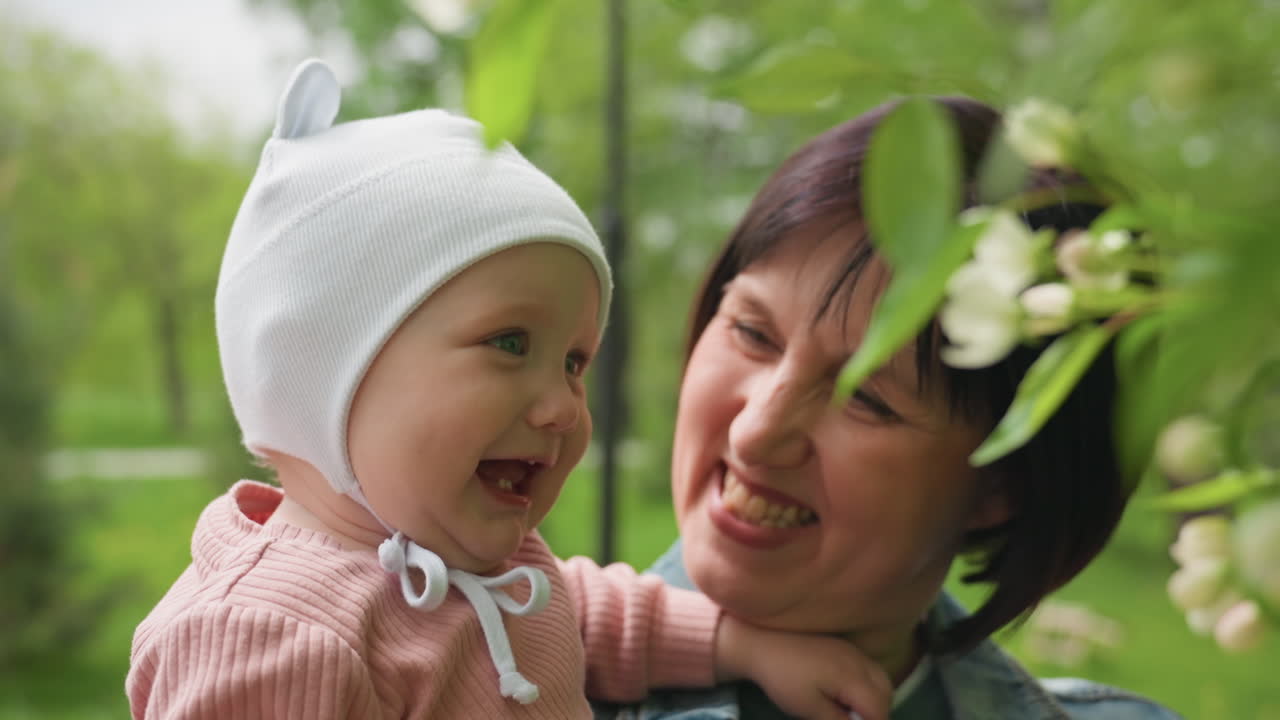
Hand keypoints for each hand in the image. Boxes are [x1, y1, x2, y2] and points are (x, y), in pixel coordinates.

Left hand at [714, 615, 891, 719]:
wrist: (761, 643)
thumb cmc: (784, 678)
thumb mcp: (810, 709)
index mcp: (853, 677)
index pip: (879, 708)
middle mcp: (858, 660)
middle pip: (885, 691)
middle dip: (877, 711)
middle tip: (852, 719)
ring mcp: (851, 650)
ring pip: (879, 677)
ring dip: (873, 697)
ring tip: (850, 709)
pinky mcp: (842, 646)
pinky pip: (866, 667)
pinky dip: (865, 683)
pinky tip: (844, 692)